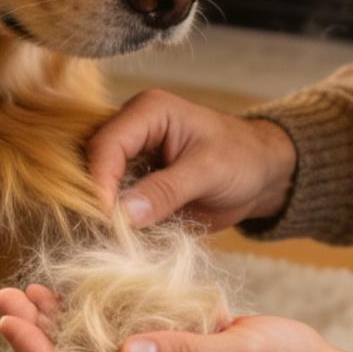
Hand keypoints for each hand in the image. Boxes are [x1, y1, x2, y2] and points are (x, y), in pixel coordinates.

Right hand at [88, 89, 298, 229]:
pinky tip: (119, 239)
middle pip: (92, 162)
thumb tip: (124, 215)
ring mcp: (129, 157)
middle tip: (101, 232)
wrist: (260, 174)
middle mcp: (130, 130)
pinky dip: (114, 221)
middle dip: (94, 197)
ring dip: (100, 212)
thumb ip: (167, 191)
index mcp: (148, 111)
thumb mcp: (209, 173)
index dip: (100, 181)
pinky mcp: (133, 183)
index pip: (107, 144)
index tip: (106, 217)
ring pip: (96, 184)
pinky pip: (112, 201)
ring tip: (108, 238)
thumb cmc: (242, 159)